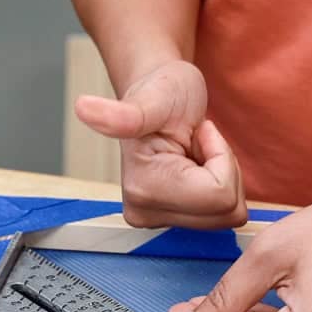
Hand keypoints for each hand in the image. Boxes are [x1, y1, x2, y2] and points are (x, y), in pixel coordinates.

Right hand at [74, 60, 246, 228]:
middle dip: (223, 170)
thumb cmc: (162, 91)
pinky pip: (224, 213)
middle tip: (196, 142)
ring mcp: (159, 221)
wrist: (162, 93)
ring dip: (223, 177)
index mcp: (142, 190)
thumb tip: (83, 108)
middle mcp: (146, 213)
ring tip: (195, 151)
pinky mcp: (174, 220)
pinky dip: (222, 185)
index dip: (221, 159)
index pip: (219, 195)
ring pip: (228, 214)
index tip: (198, 133)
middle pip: (224, 210)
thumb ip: (123, 114)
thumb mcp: (152, 98)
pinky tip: (197, 165)